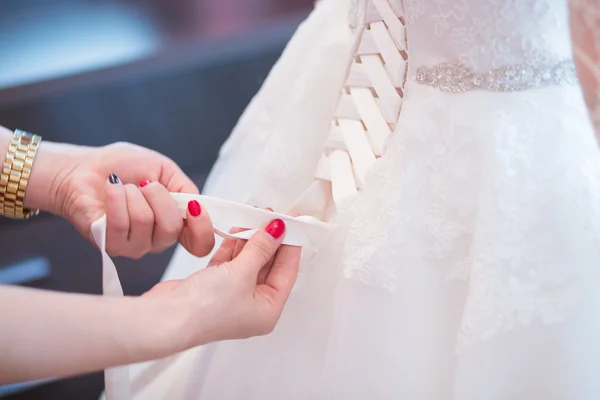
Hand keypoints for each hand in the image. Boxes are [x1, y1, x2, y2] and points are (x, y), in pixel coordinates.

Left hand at [26, 141, 214, 257]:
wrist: (86, 167)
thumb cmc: (124, 167)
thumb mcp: (165, 170)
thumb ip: (186, 190)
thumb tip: (197, 207)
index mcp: (176, 223)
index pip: (200, 244)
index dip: (203, 230)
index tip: (195, 208)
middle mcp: (157, 240)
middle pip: (171, 229)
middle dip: (159, 197)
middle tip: (145, 183)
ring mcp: (133, 246)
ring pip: (145, 223)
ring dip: (134, 194)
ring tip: (123, 186)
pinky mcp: (108, 245)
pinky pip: (119, 224)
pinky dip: (117, 198)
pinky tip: (112, 188)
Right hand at [144, 218, 300, 346]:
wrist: (165, 318)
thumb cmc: (206, 308)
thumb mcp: (242, 273)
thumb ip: (261, 248)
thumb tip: (278, 230)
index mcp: (268, 311)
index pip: (287, 272)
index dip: (290, 246)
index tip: (291, 223)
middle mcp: (252, 306)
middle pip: (268, 266)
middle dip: (269, 240)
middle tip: (270, 216)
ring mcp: (232, 296)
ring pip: (248, 262)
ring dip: (251, 240)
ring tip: (254, 217)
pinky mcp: (213, 287)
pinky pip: (230, 263)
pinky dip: (233, 247)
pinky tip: (237, 231)